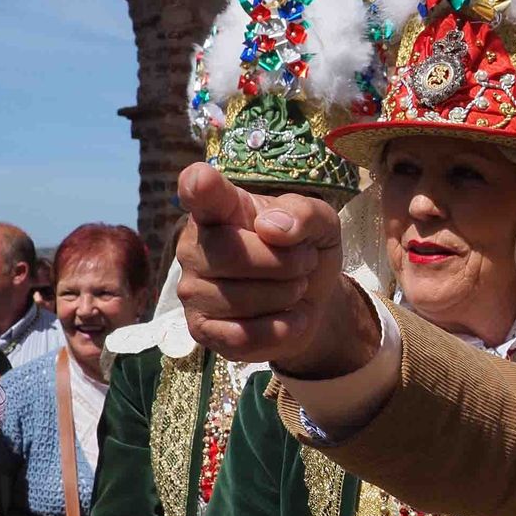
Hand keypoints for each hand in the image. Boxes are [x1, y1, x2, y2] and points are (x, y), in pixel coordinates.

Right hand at [175, 163, 379, 376]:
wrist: (312, 300)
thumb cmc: (304, 249)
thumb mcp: (321, 224)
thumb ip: (305, 214)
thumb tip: (272, 228)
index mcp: (220, 208)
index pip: (199, 191)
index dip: (199, 186)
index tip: (203, 180)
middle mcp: (195, 245)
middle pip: (231, 253)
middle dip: (284, 262)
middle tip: (305, 262)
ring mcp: (193, 289)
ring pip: (239, 298)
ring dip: (286, 294)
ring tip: (297, 287)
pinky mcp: (203, 330)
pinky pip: (240, 335)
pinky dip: (279, 329)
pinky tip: (293, 319)